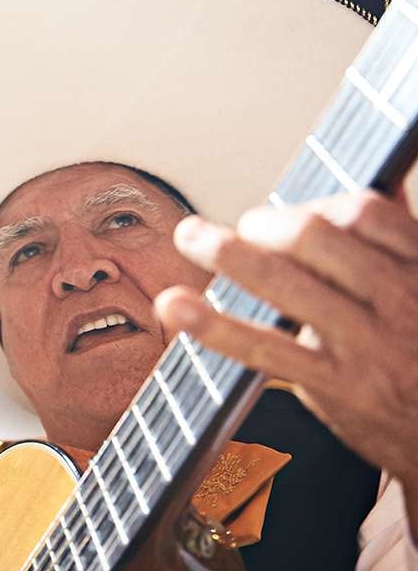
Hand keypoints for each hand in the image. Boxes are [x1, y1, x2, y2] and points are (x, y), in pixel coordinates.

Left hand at [156, 190, 417, 491]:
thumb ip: (401, 243)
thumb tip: (377, 182)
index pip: (365, 213)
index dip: (317, 203)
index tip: (292, 213)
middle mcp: (403, 301)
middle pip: (317, 237)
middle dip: (264, 224)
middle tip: (243, 228)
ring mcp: (369, 346)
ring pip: (285, 283)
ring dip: (226, 253)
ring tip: (190, 236)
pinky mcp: (338, 387)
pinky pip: (266, 348)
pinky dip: (213, 324)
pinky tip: (175, 306)